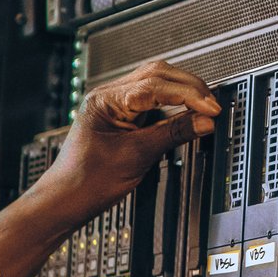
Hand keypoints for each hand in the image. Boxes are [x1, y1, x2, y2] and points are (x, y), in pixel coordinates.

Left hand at [35, 59, 220, 216]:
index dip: (189, 95)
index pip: (156, 85)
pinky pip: (152, 101)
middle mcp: (108, 96)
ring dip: (182, 93)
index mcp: (105, 100)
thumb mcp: (136, 157)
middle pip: (158, 75)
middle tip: (212, 105)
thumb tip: (204, 121)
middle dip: (189, 87)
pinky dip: (172, 105)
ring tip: (204, 109)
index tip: (210, 108)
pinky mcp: (121, 117)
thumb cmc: (86, 182)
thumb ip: (172, 134)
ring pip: (157, 84)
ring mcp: (114, 104)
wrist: (65, 201)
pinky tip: (186, 114)